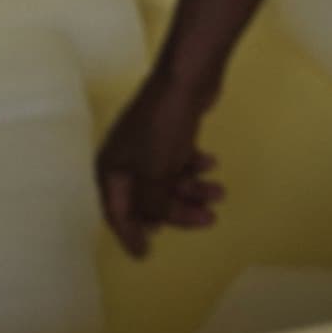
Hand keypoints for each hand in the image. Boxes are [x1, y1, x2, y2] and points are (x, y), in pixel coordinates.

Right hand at [94, 70, 226, 255]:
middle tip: (208, 219)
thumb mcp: (156, 173)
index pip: (117, 211)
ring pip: (168, 180)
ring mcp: (148, 145)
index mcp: (111, 169)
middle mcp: (126, 159)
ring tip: (220, 192)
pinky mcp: (169, 133)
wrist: (186, 78)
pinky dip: (194, 166)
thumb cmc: (163, 127)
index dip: (131, 234)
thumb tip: (149, 223)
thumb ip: (152, 203)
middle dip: (178, 209)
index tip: (145, 255)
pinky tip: (212, 164)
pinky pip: (179, 161)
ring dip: (193, 189)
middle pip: (150, 197)